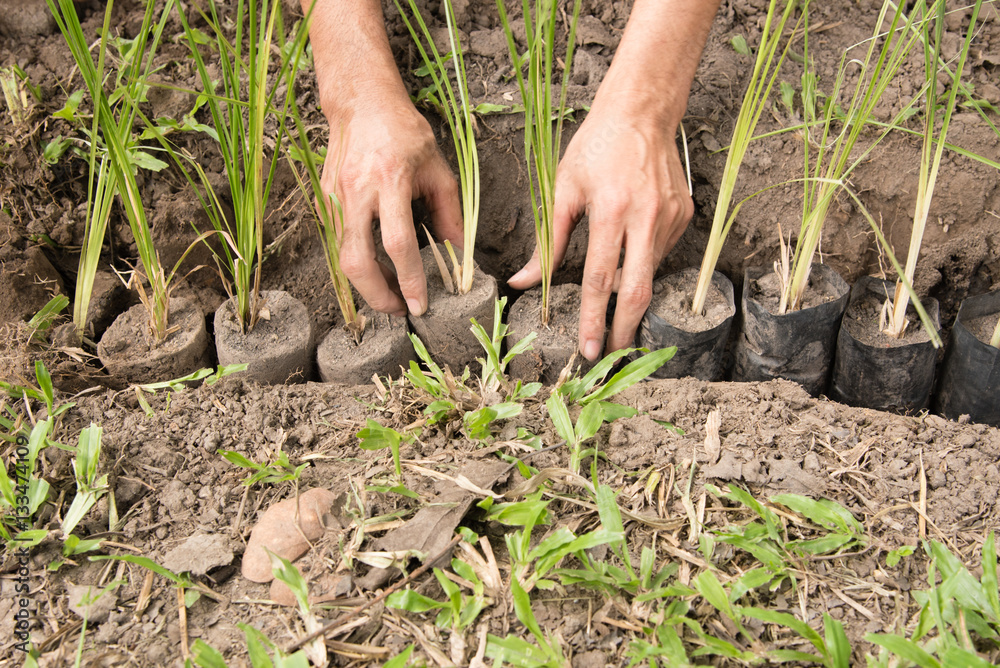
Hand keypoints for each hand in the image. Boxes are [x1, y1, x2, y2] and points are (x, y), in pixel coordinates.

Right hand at [305, 0, 461, 317]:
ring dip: (366, 284)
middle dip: (377, 296)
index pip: (397, 243)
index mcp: (390, 182)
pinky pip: (340, 241)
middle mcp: (357, 192)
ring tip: (390, 295)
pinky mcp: (325, 200)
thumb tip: (460, 252)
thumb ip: (449, 212)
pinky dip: (358, 261)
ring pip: (343, 256)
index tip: (419, 305)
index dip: (408, 279)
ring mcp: (336, 197)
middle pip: (357, 261)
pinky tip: (377, 268)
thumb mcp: (437, 168)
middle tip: (399, 312)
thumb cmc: (404, 131)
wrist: (360, 102)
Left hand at [508, 102, 693, 359]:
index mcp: (611, 211)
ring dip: (629, 290)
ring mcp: (671, 217)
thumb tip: (522, 282)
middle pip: (637, 290)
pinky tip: (631, 242)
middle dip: (624, 329)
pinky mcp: (685, 216)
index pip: (599, 280)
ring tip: (613, 294)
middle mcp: (646, 217)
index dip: (593, 319)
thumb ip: (546, 242)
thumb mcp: (563, 190)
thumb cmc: (595, 148)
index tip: (589, 349)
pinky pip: (660, 253)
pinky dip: (642, 260)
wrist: (642, 112)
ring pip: (650, 273)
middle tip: (611, 353)